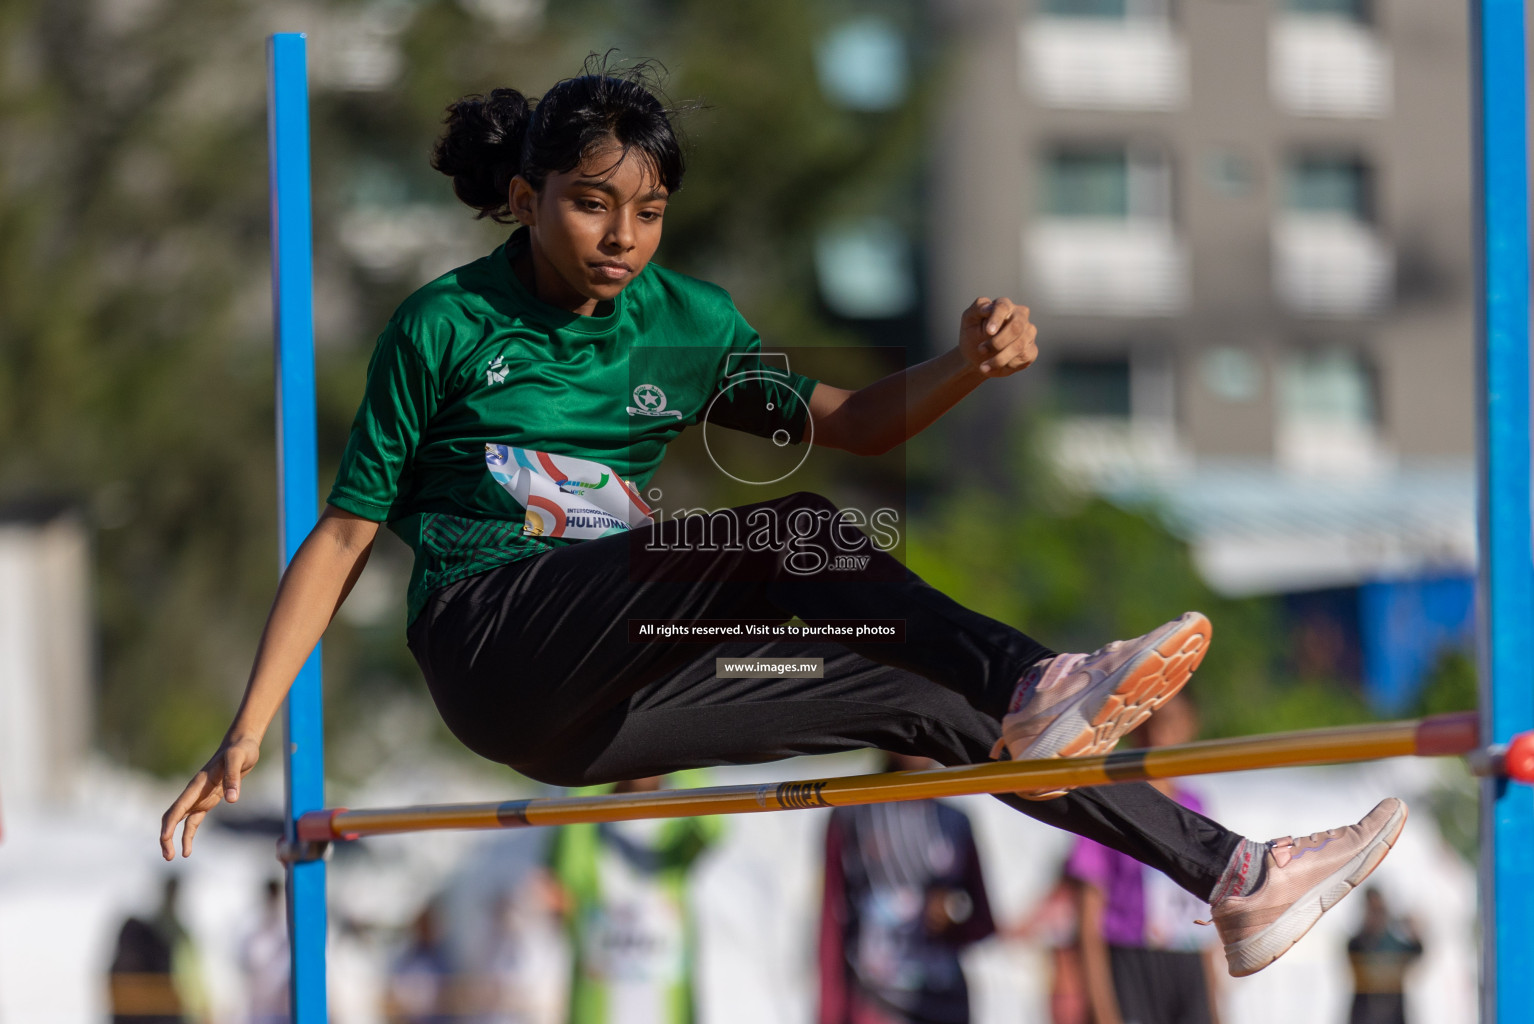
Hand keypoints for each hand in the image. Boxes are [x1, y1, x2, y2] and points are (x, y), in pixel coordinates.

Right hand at [159, 734, 260, 859]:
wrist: (243, 744)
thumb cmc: (240, 750)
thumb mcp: (239, 760)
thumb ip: (234, 778)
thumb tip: (232, 800)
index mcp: (197, 784)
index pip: (178, 807)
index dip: (169, 824)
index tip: (165, 838)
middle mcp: (194, 792)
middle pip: (173, 817)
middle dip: (166, 836)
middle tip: (168, 856)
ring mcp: (200, 797)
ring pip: (181, 822)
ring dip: (175, 839)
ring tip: (175, 857)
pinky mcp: (208, 800)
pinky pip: (194, 821)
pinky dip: (188, 834)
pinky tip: (188, 849)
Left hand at [958, 297, 1037, 377]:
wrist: (976, 356)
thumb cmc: (972, 334)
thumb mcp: (969, 319)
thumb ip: (978, 308)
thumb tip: (988, 307)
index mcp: (1004, 305)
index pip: (1003, 307)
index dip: (996, 319)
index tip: (988, 332)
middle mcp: (1020, 316)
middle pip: (1016, 327)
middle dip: (997, 342)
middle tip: (981, 350)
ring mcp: (1028, 332)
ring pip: (1019, 345)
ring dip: (999, 359)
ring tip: (983, 366)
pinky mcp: (1031, 349)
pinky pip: (1024, 357)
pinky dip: (1007, 365)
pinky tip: (994, 367)